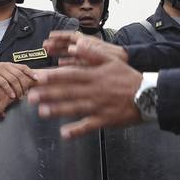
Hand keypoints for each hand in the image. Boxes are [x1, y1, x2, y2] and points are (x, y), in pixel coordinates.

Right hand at [0, 62, 36, 99]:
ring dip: (18, 89)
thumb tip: (22, 80)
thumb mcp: (2, 69)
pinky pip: (4, 84)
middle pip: (20, 75)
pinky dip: (10, 91)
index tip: (36, 79)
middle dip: (25, 85)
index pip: (23, 67)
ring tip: (20, 96)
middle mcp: (6, 66)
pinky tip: (12, 96)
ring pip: (13, 80)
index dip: (31, 73)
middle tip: (27, 93)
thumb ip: (11, 72)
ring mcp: (0, 71)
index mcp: (9, 64)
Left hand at [28, 43, 143, 138]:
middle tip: (31, 96)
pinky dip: (77, 130)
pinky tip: (64, 134)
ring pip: (75, 108)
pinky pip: (89, 126)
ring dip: (58, 110)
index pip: (70, 74)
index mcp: (95, 76)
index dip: (53, 76)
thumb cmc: (128, 78)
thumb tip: (76, 45)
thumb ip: (93, 53)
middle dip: (49, 94)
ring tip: (42, 112)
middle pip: (68, 91)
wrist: (148, 95)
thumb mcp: (113, 60)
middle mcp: (94, 91)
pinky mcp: (105, 120)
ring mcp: (99, 106)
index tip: (38, 76)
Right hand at [43, 30, 127, 66]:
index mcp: (89, 42)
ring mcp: (87, 55)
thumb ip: (88, 49)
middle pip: (68, 43)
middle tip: (45, 46)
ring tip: (48, 53)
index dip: (60, 36)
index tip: (50, 36)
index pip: (71, 36)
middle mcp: (86, 48)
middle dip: (56, 44)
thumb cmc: (117, 56)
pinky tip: (60, 65)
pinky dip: (67, 63)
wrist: (127, 63)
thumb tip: (75, 45)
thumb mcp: (102, 52)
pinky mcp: (89, 64)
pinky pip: (75, 62)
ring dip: (59, 52)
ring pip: (69, 52)